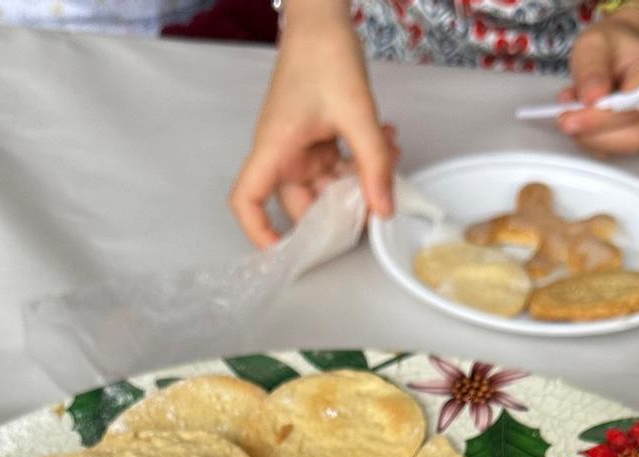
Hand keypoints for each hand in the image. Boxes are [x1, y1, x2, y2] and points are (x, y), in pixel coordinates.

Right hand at [231, 9, 397, 248]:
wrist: (322, 19)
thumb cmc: (325, 57)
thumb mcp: (358, 115)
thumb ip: (373, 164)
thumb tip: (383, 209)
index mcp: (275, 148)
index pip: (247, 199)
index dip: (258, 230)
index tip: (284, 251)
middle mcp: (282, 152)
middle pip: (301, 200)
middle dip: (339, 206)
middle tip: (375, 204)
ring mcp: (300, 144)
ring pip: (327, 182)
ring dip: (359, 176)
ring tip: (390, 153)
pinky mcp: (316, 134)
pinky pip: (337, 161)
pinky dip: (361, 158)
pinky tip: (388, 140)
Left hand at [557, 18, 638, 156]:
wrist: (622, 49)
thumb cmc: (608, 45)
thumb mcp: (592, 43)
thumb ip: (591, 69)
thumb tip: (591, 99)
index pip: (633, 102)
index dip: (599, 116)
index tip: (567, 115)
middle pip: (635, 130)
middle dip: (593, 131)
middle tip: (563, 118)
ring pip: (629, 144)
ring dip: (593, 138)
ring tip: (572, 116)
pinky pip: (621, 147)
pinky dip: (596, 141)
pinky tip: (583, 124)